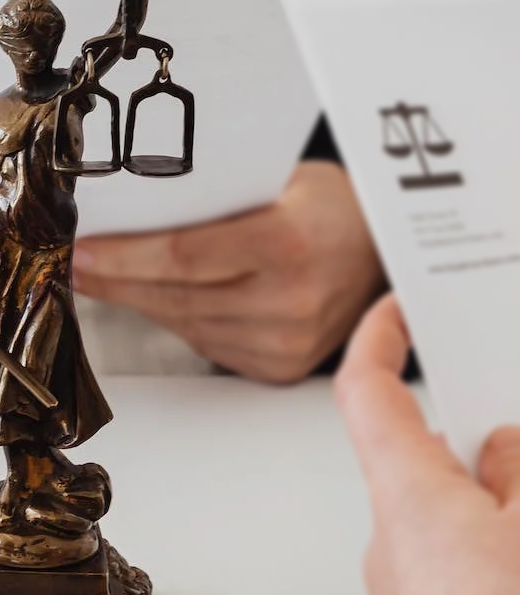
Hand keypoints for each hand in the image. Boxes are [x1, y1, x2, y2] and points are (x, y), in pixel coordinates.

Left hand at [72, 162, 384, 383]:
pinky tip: (148, 296)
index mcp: (289, 245)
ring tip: (98, 275)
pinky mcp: (277, 366)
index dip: (123, 256)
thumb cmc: (327, 207)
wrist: (386, 254)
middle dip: (112, 278)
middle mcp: (290, 301)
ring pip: (180, 321)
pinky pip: (202, 340)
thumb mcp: (276, 181)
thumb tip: (127, 206)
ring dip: (134, 298)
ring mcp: (285, 342)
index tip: (80, 248)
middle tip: (71, 261)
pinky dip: (170, 317)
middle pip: (172, 294)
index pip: (183, 255)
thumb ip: (210, 198)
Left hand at [334, 295, 519, 594]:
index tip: (398, 304)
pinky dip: (497, 539)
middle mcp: (393, 541)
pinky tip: (517, 545)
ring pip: (454, 512)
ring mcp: (409, 582)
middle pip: (428, 457)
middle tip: (515, 419)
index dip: (378, 338)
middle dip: (485, 438)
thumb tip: (507, 448)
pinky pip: (461, 553)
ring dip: (498, 497)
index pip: (366, 391)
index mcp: (407, 497)